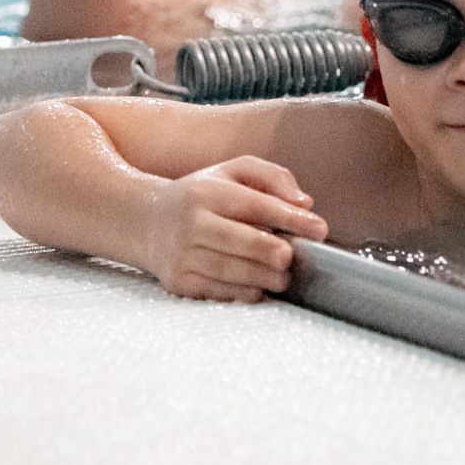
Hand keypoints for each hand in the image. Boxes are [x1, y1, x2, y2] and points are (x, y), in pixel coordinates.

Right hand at [142, 156, 329, 302]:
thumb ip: (273, 177)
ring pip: (229, 271)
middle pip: (241, 241)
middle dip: (273, 252)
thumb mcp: (234, 171)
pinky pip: (216, 291)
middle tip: (293, 258)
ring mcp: (182, 254)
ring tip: (283, 278)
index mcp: (209, 193)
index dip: (291, 218)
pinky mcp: (179, 281)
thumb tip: (304, 202)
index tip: (319, 229)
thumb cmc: (202, 195)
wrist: (145, 221)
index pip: (256, 205)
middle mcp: (192, 223)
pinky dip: (241, 293)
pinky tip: (258, 289)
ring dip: (262, 278)